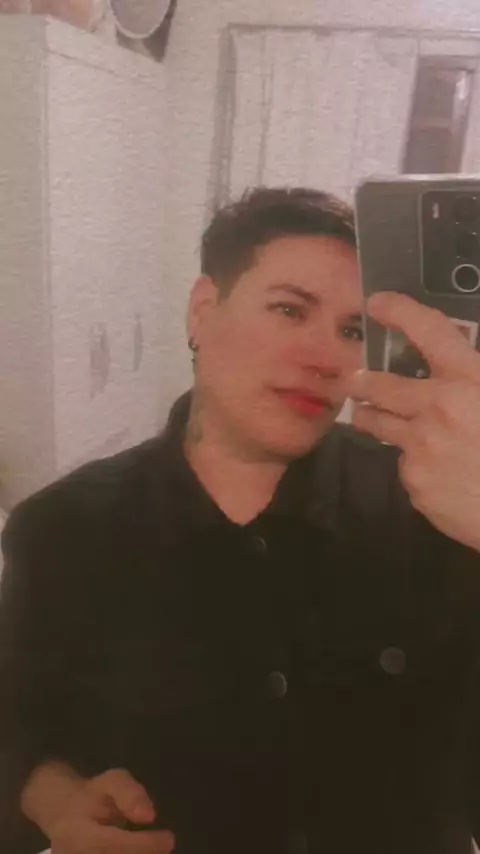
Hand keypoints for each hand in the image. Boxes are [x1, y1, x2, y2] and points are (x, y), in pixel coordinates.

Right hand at [48, 768, 173, 853]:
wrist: (61, 812)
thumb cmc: (91, 796)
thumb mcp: (111, 781)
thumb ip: (129, 793)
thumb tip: (149, 816)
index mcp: (77, 834)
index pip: (115, 845)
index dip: (145, 844)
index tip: (168, 838)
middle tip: (164, 845)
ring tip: (154, 846)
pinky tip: (141, 848)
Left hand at [349, 292, 479, 551]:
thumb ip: (475, 380)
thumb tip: (461, 375)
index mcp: (469, 381)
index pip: (430, 331)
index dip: (401, 312)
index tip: (378, 303)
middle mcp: (437, 408)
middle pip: (381, 386)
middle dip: (361, 381)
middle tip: (352, 380)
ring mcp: (421, 447)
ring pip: (380, 426)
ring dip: (371, 418)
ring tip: (367, 415)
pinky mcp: (415, 483)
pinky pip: (406, 467)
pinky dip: (416, 465)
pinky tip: (438, 473)